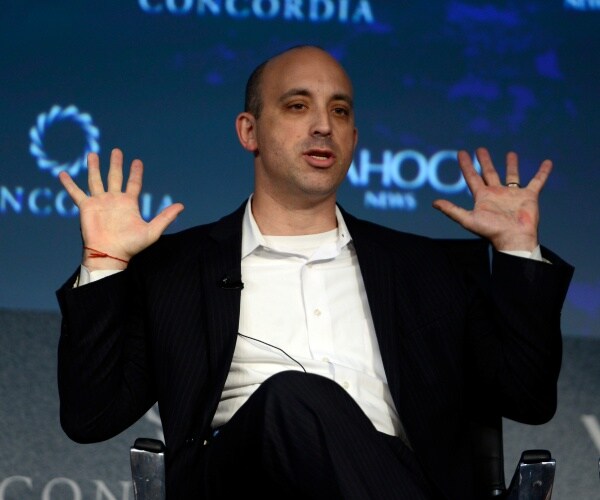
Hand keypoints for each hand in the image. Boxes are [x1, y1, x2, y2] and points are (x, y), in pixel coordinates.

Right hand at [59, 148, 183, 269]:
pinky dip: (69, 184)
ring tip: (93, 154)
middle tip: (117, 151)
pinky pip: (76, 193)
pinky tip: (62, 174)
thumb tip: (181, 206)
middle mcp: (114, 200)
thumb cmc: (131, 246)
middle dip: (116, 164)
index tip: (137, 161)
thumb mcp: (152, 231)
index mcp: (129, 203)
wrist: (110, 254)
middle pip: (115, 177)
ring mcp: (99, 202)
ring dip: (94, 167)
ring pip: (96, 180)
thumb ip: (165, 217)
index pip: (133, 184)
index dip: (135, 173)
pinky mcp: (86, 207)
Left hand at [432, 147, 551, 251]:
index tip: (461, 152)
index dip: (465, 165)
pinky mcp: (528, 196)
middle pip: (489, 173)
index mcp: (483, 197)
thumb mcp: (468, 219)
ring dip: (511, 164)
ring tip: (511, 153)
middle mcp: (497, 193)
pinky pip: (537, 181)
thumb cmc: (491, 231)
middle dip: (484, 161)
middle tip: (480, 149)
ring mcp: (513, 194)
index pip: (472, 176)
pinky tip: (547, 162)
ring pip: (512, 175)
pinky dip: (543, 172)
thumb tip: (434, 203)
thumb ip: (451, 210)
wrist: (513, 238)